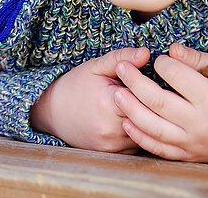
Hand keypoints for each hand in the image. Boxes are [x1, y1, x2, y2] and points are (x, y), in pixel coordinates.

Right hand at [30, 47, 149, 152]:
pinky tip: (133, 120)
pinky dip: (141, 133)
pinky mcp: (114, 154)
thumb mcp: (96, 67)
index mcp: (109, 104)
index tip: (151, 82)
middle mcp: (111, 129)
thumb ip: (121, 58)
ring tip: (141, 106)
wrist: (53, 112)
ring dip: (150, 121)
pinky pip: (139, 144)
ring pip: (147, 133)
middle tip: (152, 95)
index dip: (152, 89)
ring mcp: (113, 145)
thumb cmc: (75, 86)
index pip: (148, 98)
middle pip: (150, 118)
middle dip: (155, 106)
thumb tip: (146, 53)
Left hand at [114, 43, 207, 161]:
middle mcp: (199, 123)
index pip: (176, 76)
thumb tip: (171, 49)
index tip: (158, 58)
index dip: (162, 63)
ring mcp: (192, 142)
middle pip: (158, 101)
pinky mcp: (188, 155)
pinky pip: (159, 149)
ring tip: (116, 94)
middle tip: (120, 67)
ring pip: (153, 128)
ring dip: (131, 110)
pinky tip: (127, 122)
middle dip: (134, 82)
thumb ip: (199, 60)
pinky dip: (140, 137)